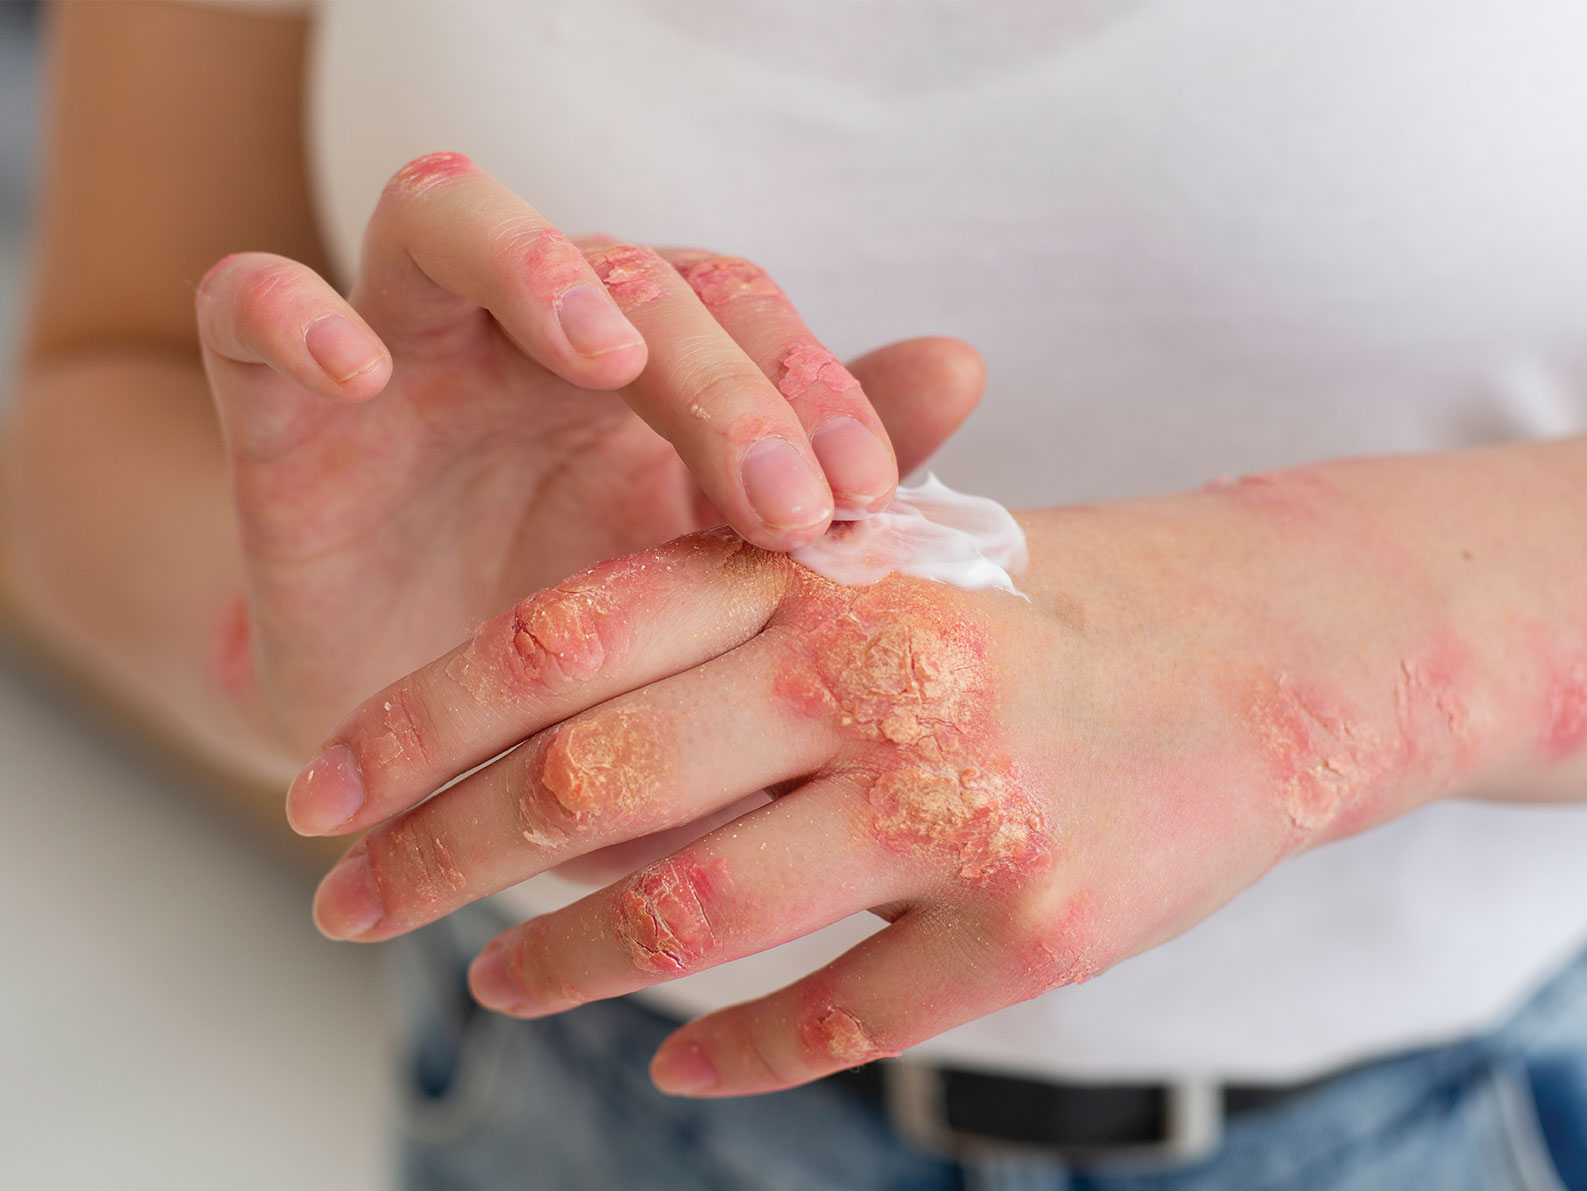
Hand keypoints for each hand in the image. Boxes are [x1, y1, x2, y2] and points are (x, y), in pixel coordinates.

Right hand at [194, 152, 982, 757]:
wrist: (417, 766)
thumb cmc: (581, 671)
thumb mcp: (709, 597)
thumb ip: (822, 481)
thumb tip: (960, 363)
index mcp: (647, 383)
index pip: (738, 311)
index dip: (805, 383)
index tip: (862, 503)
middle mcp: (533, 345)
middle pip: (629, 275)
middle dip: (716, 373)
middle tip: (781, 498)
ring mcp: (407, 358)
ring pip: (453, 219)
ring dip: (536, 265)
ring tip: (602, 353)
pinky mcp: (281, 408)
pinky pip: (249, 302)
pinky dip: (289, 310)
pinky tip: (352, 366)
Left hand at [287, 466, 1495, 1096]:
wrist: (1266, 650)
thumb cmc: (1039, 603)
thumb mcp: (882, 558)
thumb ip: (721, 621)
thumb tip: (534, 744)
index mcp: (819, 570)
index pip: (562, 641)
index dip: (418, 725)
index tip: (318, 793)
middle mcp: (874, 680)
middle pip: (591, 787)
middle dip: (437, 858)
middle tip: (348, 905)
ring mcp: (955, 810)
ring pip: (690, 917)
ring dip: (559, 966)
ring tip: (491, 984)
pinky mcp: (1033, 929)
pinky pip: (837, 1019)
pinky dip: (733, 1053)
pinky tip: (675, 1065)